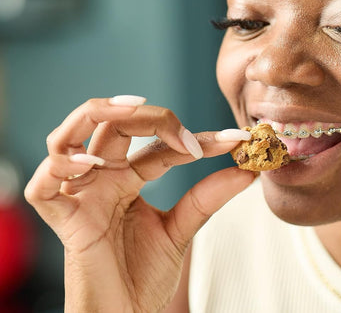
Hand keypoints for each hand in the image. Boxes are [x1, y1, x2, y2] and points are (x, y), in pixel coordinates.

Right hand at [24, 96, 254, 312]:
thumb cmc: (144, 277)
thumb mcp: (181, 229)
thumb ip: (208, 197)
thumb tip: (246, 171)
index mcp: (128, 178)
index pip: (160, 143)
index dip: (199, 139)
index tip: (237, 140)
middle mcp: (102, 180)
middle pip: (110, 124)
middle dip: (147, 114)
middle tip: (184, 128)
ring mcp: (80, 197)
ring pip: (67, 138)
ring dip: (96, 117)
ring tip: (133, 112)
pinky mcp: (64, 223)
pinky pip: (44, 188)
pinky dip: (59, 167)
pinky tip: (93, 162)